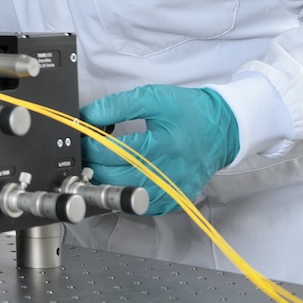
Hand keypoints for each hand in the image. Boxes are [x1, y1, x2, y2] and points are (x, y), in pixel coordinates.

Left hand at [80, 84, 238, 214]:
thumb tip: (86, 116)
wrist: (222, 130)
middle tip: (85, 148)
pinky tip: (119, 174)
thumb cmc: (188, 112)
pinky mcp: (172, 201)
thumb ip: (116, 105)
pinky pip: (138, 204)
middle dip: (92, 162)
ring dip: (104, 178)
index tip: (80, 134)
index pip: (112, 151)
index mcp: (162, 146)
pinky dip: (123, 191)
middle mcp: (168, 174)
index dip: (89, 143)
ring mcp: (171, 192)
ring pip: (122, 194)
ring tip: (99, 160)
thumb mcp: (152, 98)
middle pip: (113, 176)